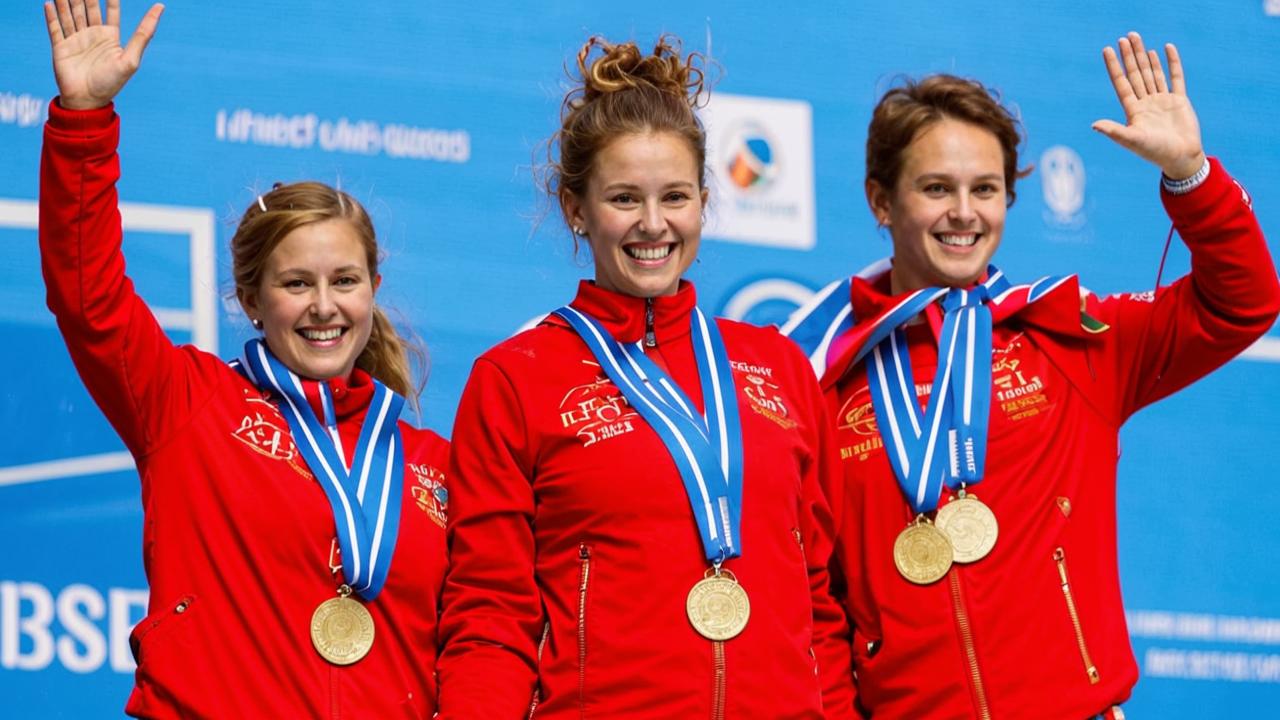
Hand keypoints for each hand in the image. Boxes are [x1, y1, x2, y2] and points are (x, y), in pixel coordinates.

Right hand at [44, 0, 163, 110]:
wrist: (87, 101)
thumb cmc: (112, 83)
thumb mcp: (131, 58)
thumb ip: (144, 33)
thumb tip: (161, 7)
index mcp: (110, 37)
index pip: (111, 10)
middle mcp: (92, 36)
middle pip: (87, 8)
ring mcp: (76, 40)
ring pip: (70, 14)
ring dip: (66, 1)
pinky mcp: (60, 47)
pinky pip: (54, 28)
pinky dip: (52, 16)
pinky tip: (49, 3)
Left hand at [1092, 32, 1205, 179]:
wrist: (1181, 158)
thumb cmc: (1155, 152)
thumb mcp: (1133, 140)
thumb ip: (1114, 131)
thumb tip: (1093, 124)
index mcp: (1133, 111)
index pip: (1121, 83)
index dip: (1114, 66)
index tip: (1107, 50)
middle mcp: (1145, 103)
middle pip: (1136, 74)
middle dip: (1130, 55)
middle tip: (1125, 37)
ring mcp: (1162, 101)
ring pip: (1152, 73)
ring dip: (1146, 56)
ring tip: (1138, 40)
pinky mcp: (1179, 101)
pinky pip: (1175, 78)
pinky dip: (1171, 63)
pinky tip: (1166, 48)